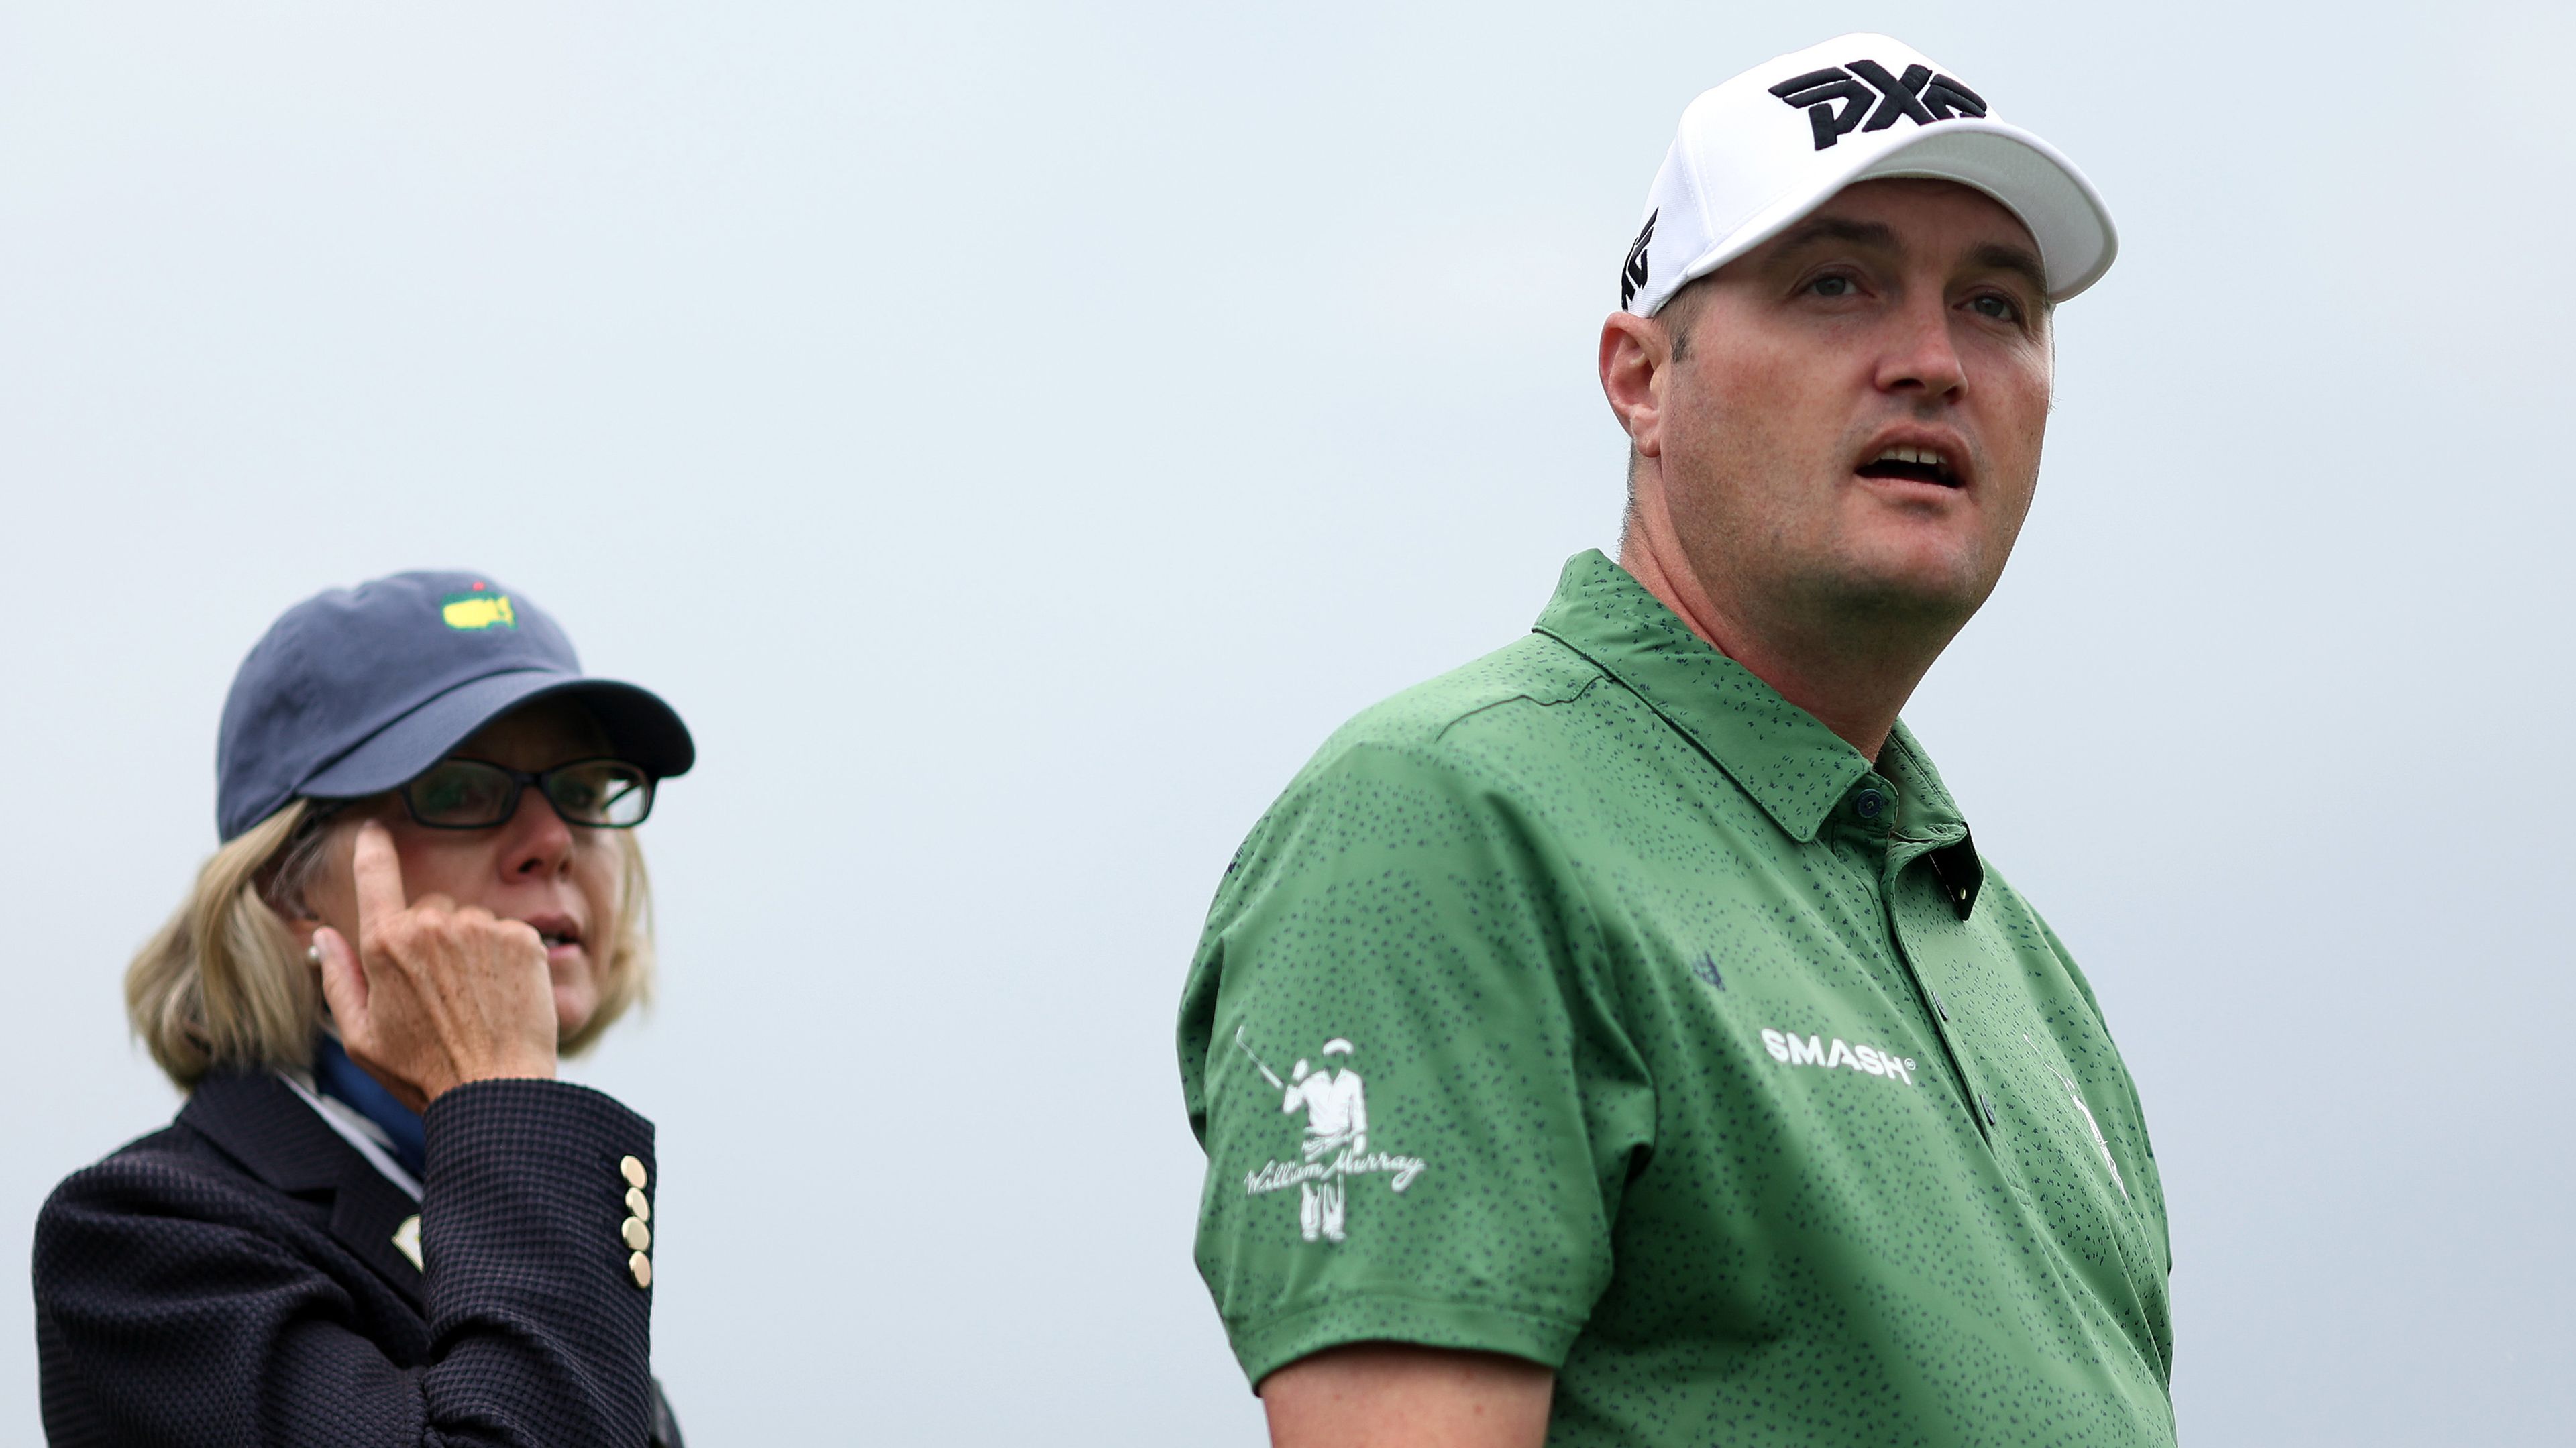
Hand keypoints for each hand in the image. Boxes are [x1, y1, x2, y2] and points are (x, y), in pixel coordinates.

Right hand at [313, 819, 559, 1110]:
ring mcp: (483, 929)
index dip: (372, 847)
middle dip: (431, 938)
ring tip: (473, 1001)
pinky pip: (509, 932)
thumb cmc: (422, 1071)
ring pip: (472, 921)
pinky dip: (507, 957)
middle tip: (438, 992)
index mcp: (386, 943)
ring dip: (472, 949)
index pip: (375, 874)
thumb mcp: (361, 1035)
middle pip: (429, 908)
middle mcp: (434, 925)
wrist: (495, 1090)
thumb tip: (322, 936)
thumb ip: (338, 978)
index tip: (372, 829)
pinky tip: (501, 995)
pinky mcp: (524, 938)